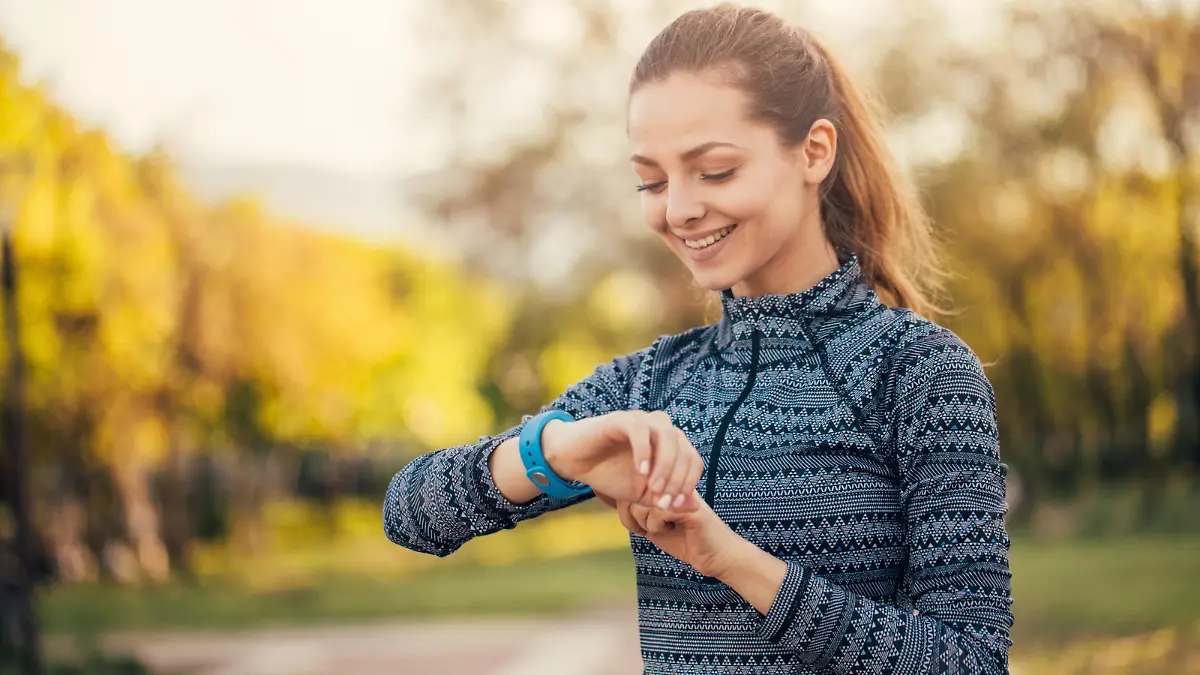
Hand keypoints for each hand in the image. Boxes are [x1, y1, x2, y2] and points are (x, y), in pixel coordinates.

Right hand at [543, 410, 703, 509]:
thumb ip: (667, 498)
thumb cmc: (611, 475)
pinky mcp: (621, 419)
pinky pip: (640, 431)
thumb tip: (696, 506)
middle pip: (683, 449)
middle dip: (677, 479)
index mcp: (670, 444)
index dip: (687, 485)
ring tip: (653, 489)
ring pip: (667, 437)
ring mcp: (641, 420)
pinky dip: (644, 452)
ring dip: (664, 466)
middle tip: (663, 503)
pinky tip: (640, 472)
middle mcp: (660, 428)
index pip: (692, 461)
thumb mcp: (641, 494)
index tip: (673, 506)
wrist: (576, 462)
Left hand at [597, 490, 739, 577]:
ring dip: (646, 523)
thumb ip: (638, 512)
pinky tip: (671, 530)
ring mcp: (682, 492)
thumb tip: (616, 502)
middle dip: (633, 517)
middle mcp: (674, 483)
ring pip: (644, 502)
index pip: (633, 486)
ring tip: (662, 529)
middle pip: (635, 493)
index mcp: (667, 484)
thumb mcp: (655, 526)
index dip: (627, 508)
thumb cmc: (686, 541)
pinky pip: (658, 511)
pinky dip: (657, 526)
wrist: (717, 556)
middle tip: (646, 530)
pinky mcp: (689, 505)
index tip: (637, 526)